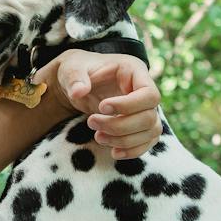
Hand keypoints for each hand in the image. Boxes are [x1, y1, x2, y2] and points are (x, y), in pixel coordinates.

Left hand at [34, 51, 162, 158]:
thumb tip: (79, 92)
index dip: (128, 106)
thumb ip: (74, 77)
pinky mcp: (141, 125)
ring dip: (123, 140)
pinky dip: (132, 150)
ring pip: (150, 132)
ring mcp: (146, 108)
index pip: (149, 94)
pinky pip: (148, 141)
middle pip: (149, 117)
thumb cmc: (76, 71)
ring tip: (97, 137)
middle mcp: (144, 90)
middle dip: (119, 126)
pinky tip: (113, 152)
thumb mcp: (70, 68)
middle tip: (91, 122)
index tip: (101, 107)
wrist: (77, 83)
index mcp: (134, 71)